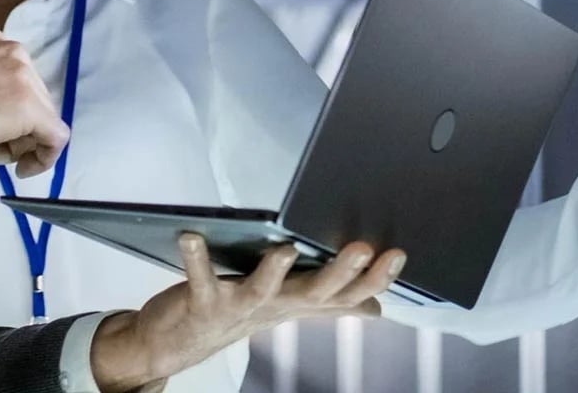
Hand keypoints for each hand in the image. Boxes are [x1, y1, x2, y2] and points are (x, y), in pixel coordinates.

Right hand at [0, 29, 69, 176]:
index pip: (18, 85)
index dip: (6, 116)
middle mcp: (17, 52)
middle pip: (34, 102)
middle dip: (13, 133)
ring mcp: (26, 77)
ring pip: (42, 121)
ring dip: (16, 146)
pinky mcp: (30, 107)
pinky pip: (55, 137)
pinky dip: (43, 158)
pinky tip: (21, 169)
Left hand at [90, 234, 405, 392]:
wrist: (179, 342)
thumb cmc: (235, 311)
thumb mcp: (286, 305)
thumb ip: (327, 302)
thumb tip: (376, 307)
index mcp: (296, 302)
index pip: (345, 293)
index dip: (374, 278)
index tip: (398, 254)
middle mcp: (273, 307)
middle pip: (315, 292)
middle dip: (340, 272)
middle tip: (363, 248)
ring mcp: (238, 307)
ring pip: (263, 291)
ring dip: (274, 271)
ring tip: (285, 248)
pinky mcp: (202, 302)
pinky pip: (199, 278)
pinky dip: (195, 257)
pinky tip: (191, 236)